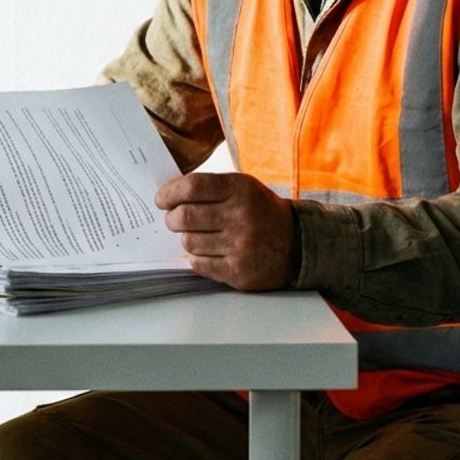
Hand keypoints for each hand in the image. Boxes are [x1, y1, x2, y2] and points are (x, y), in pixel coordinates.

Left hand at [155, 172, 295, 290]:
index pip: (192, 187)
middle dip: (171, 218)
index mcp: (241, 189)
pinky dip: (197, 257)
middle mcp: (241, 217)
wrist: (298, 245)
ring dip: (186, 239)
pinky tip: (208, 251)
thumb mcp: (244, 188)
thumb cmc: (262, 212)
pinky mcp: (237, 272)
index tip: (161, 199)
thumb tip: (170, 194)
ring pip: (189, 242)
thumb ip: (211, 188)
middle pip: (185, 217)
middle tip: (172, 219)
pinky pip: (199, 264)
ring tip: (196, 235)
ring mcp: (240, 247)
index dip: (170, 193)